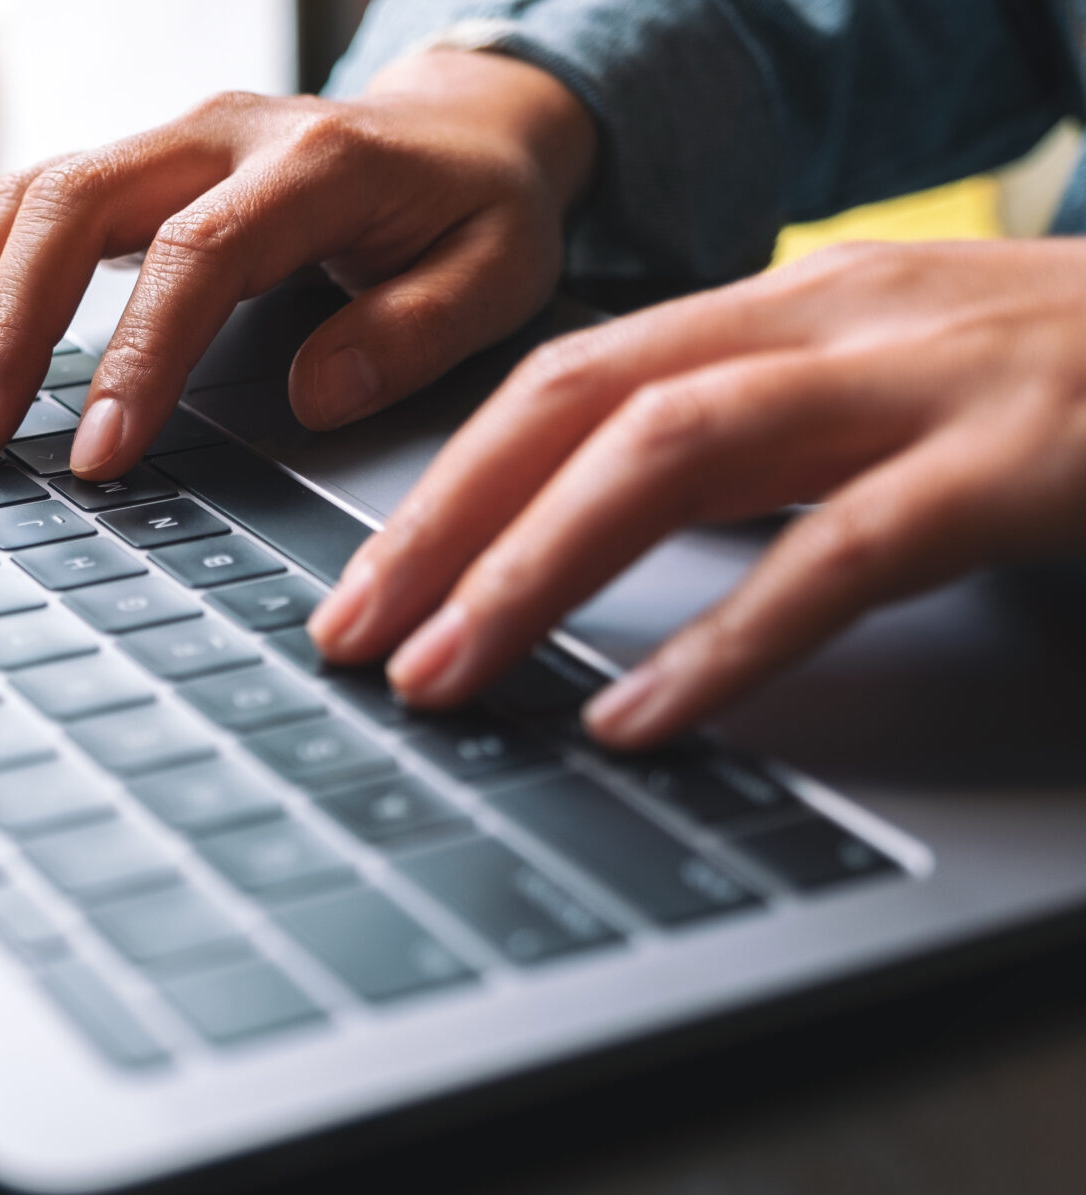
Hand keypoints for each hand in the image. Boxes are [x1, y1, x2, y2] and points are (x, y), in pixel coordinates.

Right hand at [0, 50, 595, 478]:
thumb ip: (416, 331)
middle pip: (75, 206)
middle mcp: (220, 134)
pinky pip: (28, 210)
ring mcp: (165, 142)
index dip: (136, 356)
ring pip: (29, 198)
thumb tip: (312, 395)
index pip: (196, 254)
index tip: (99, 455)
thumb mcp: (500, 273)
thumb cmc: (478, 212)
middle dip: (7, 328)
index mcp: (315, 162)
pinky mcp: (132, 168)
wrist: (460, 129)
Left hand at [308, 239, 1085, 748]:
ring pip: (674, 452)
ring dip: (534, 572)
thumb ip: (747, 448)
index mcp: (781, 307)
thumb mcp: (875, 396)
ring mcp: (926, 382)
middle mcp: (830, 321)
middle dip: (442, 528)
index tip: (359, 584)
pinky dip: (729, 641)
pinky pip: (844, 552)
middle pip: (579, 406)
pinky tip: (642, 716)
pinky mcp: (1020, 461)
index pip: (558, 380)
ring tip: (444, 679)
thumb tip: (588, 541)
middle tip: (349, 643)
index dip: (441, 484)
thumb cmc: (1057, 387)